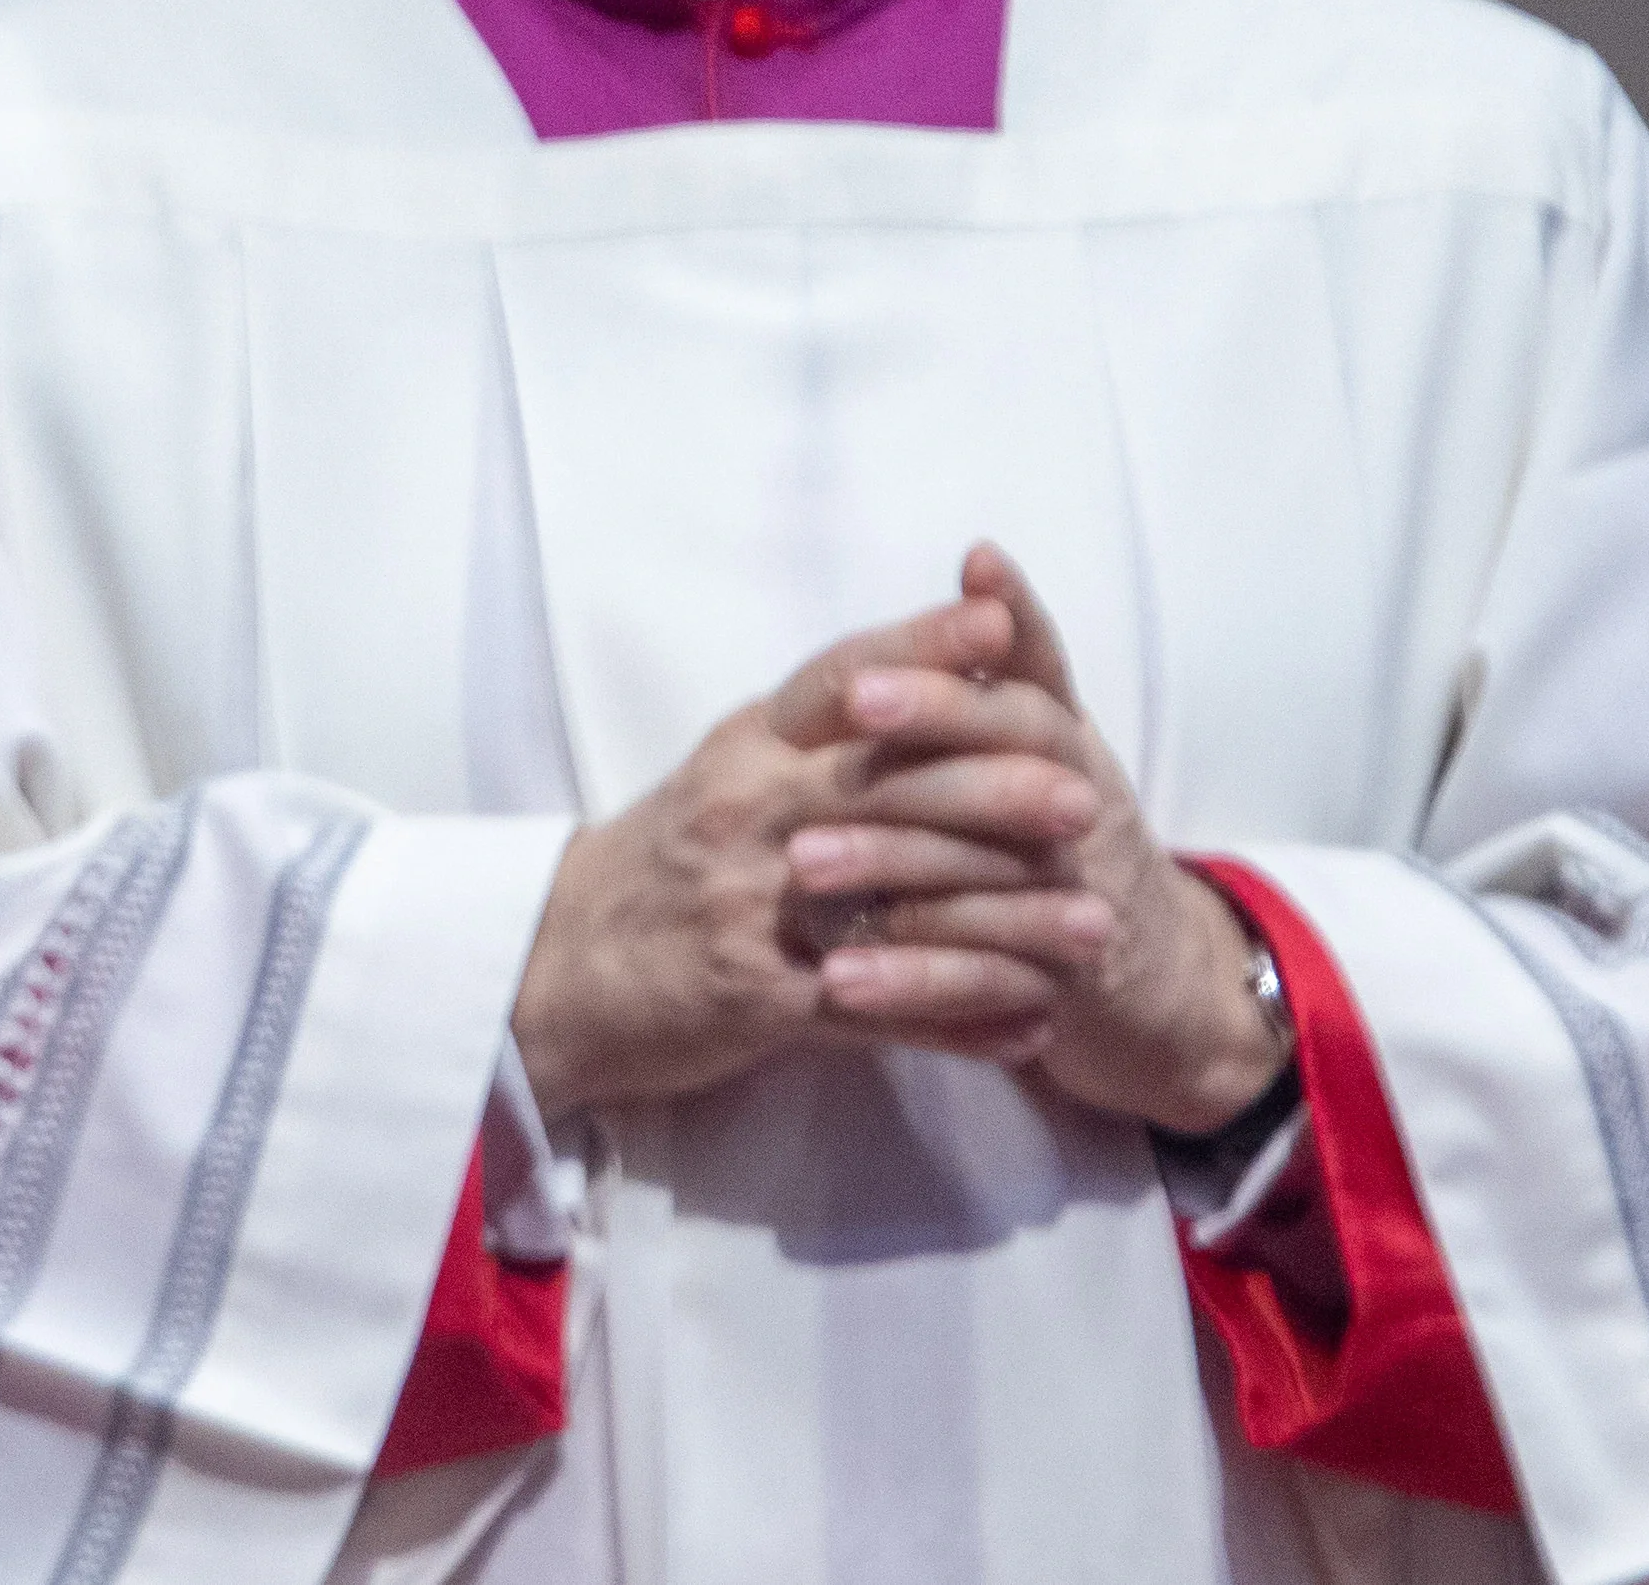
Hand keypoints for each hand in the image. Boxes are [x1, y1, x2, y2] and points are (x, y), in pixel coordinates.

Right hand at [512, 589, 1107, 1119]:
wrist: (552, 969)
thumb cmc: (660, 866)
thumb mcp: (722, 778)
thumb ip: (811, 737)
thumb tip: (917, 673)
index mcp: (743, 748)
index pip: (840, 680)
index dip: (923, 646)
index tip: (1004, 622)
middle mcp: (744, 813)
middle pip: (885, 786)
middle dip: (995, 791)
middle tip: (1087, 799)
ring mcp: (750, 906)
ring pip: (899, 905)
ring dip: (1009, 922)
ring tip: (1097, 930)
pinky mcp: (756, 998)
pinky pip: (879, 1011)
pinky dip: (961, 1021)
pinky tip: (1031, 1027)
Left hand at [824, 546, 1289, 1134]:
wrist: (1149, 979)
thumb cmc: (1062, 834)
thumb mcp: (1046, 745)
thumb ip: (1004, 667)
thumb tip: (979, 553)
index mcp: (1065, 744)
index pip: (1026, 680)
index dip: (964, 653)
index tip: (900, 634)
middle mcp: (1084, 806)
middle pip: (1016, 755)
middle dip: (935, 722)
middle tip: (850, 708)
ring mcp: (1080, 895)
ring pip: (987, 869)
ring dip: (893, 861)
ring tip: (801, 862)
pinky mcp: (1063, 984)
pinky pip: (984, 981)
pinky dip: (912, 980)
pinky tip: (838, 978)